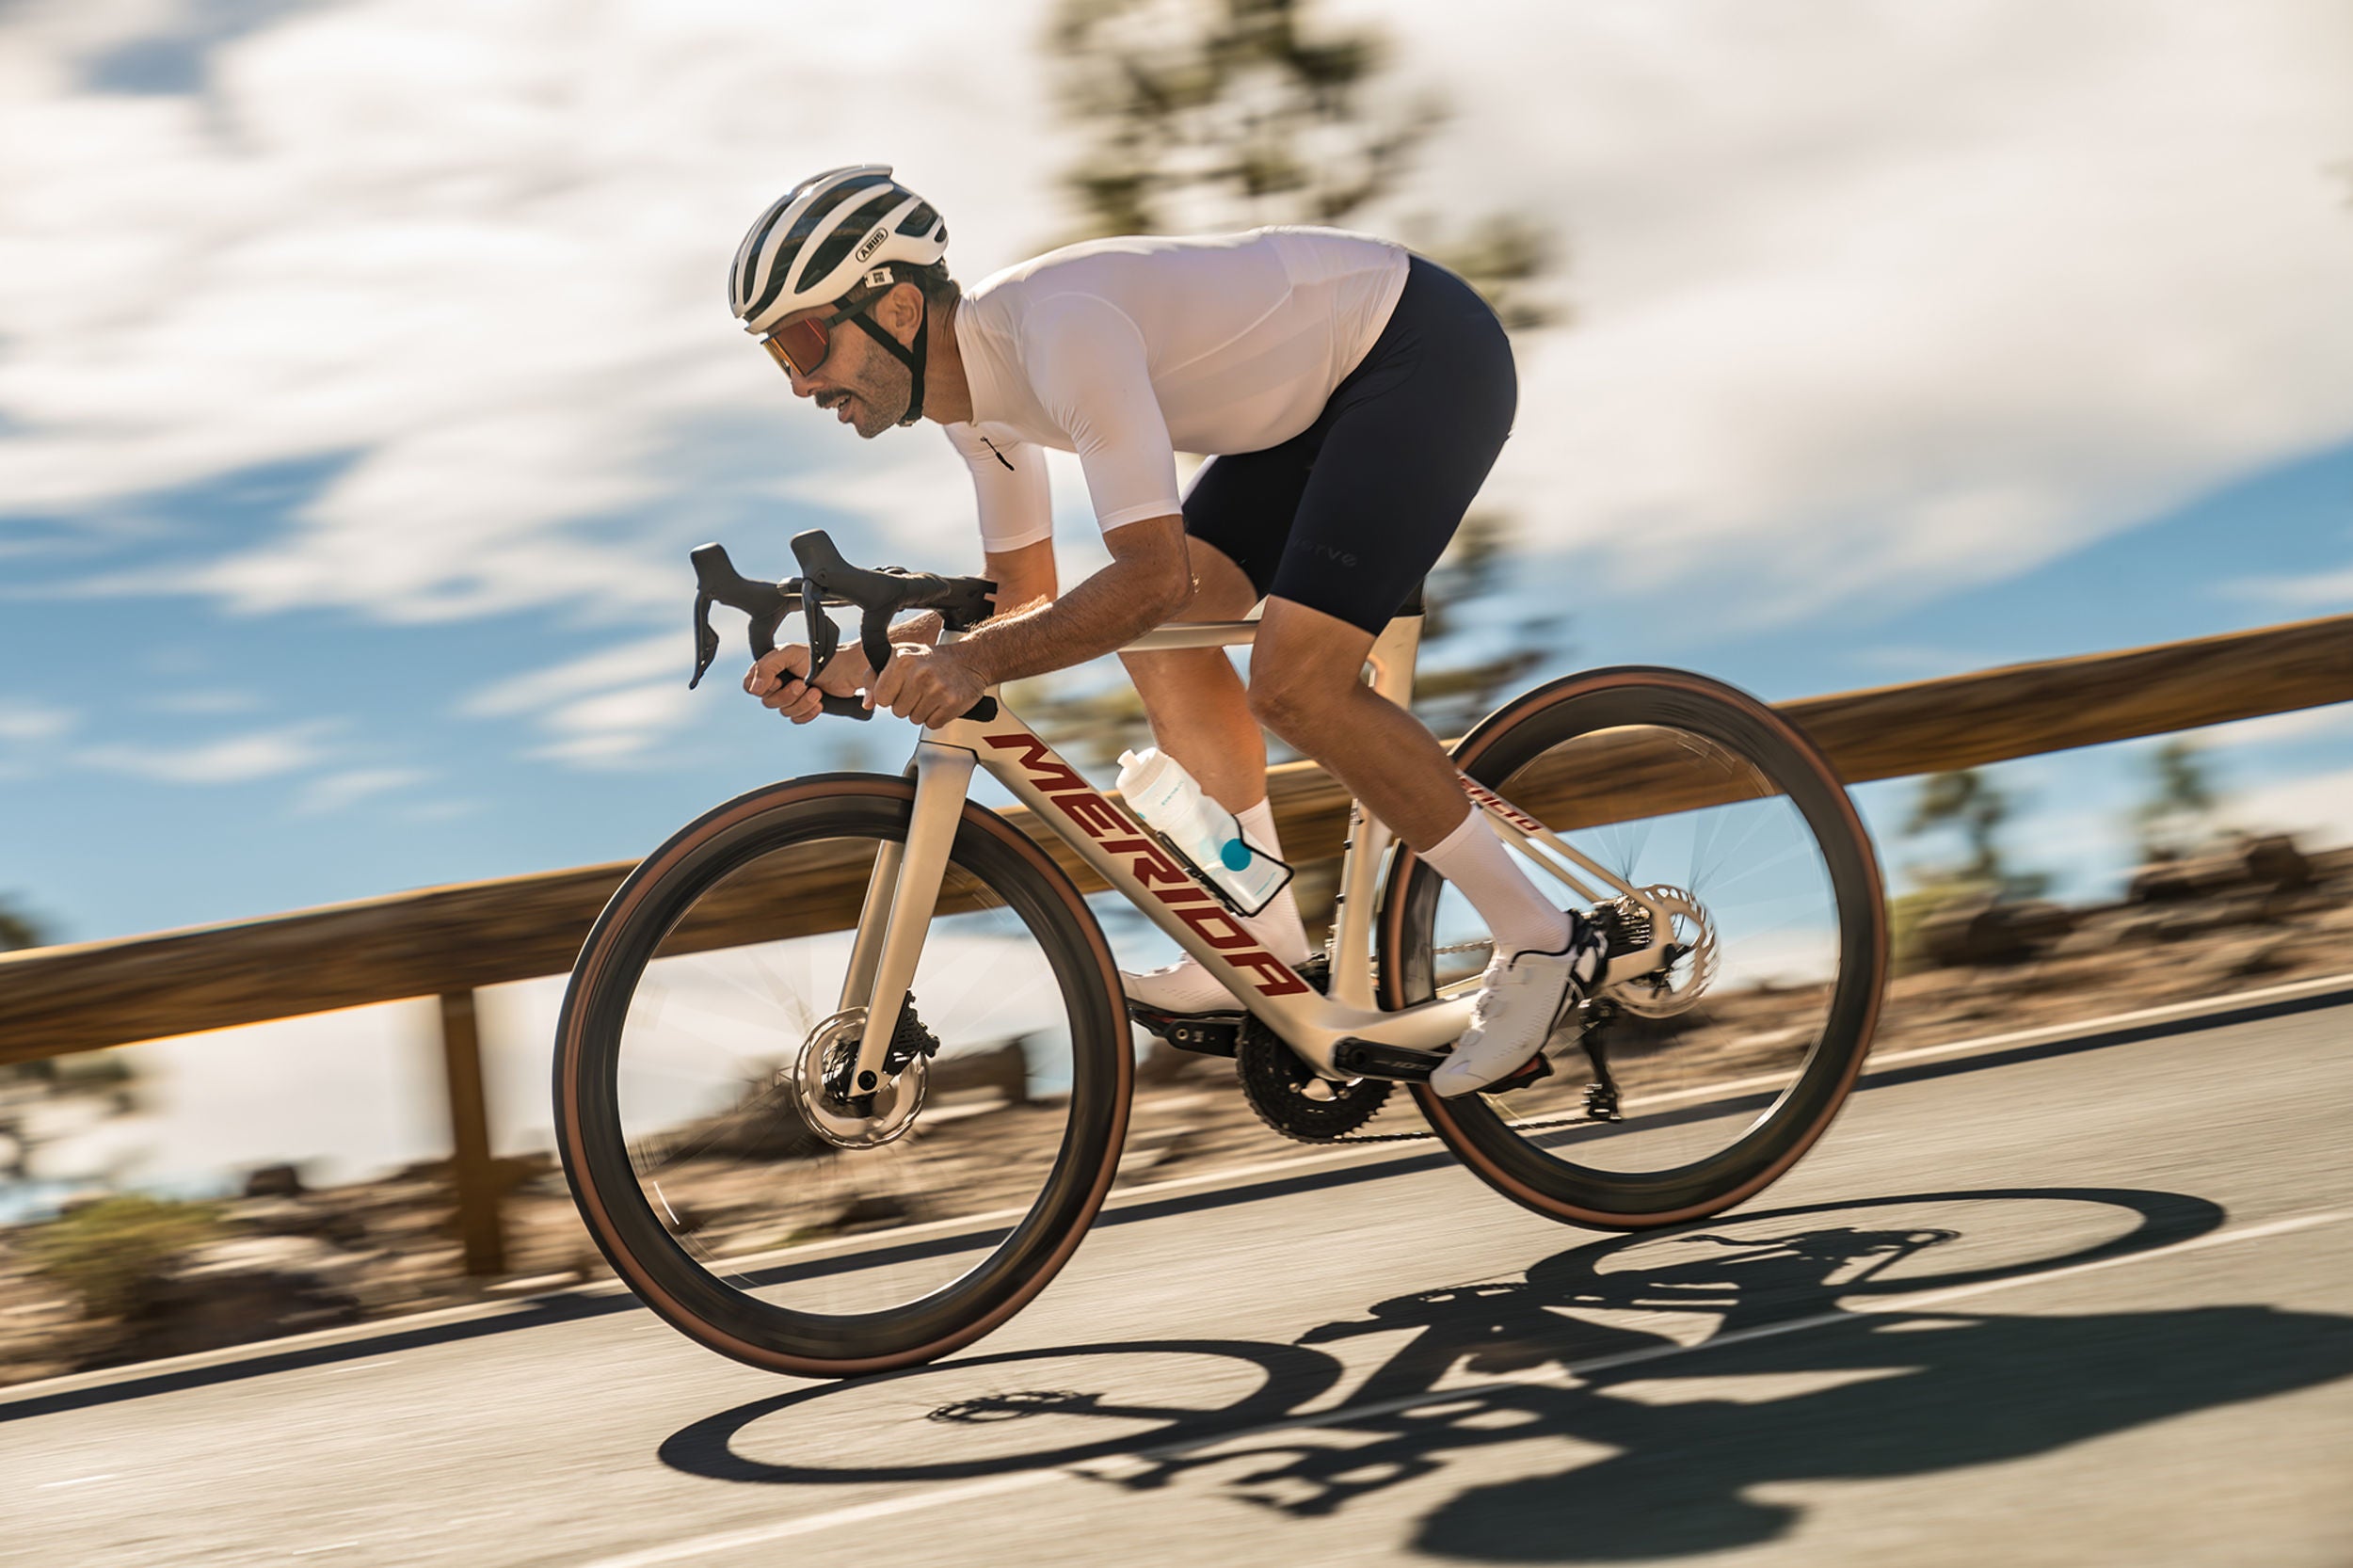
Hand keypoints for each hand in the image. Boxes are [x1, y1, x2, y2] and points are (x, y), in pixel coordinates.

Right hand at [744, 642, 868, 724]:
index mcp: (770, 668)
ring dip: (801, 703)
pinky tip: (819, 704)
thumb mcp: (789, 654)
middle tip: (803, 684)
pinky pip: (796, 719)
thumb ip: (767, 667)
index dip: (761, 688)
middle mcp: (778, 683)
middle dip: (788, 695)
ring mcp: (791, 697)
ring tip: (817, 692)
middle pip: (768, 702)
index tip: (779, 680)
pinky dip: (808, 713)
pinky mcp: (804, 708)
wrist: (846, 669)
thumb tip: (754, 690)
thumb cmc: (818, 656)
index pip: (750, 686)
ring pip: (784, 712)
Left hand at [867, 641, 986, 727]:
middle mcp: (919, 672)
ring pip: (915, 719)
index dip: (890, 696)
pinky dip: (937, 716)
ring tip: (932, 694)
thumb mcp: (898, 658)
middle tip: (920, 690)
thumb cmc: (931, 659)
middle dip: (907, 704)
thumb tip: (867, 703)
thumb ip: (875, 678)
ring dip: (923, 711)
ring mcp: (937, 688)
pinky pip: (933, 724)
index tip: (901, 687)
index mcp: (902, 659)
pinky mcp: (952, 702)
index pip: (881, 698)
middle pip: (898, 711)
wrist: (969, 660)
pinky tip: (942, 701)